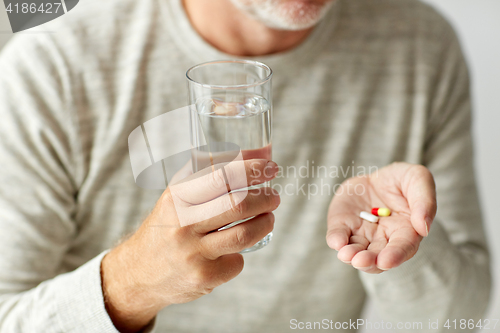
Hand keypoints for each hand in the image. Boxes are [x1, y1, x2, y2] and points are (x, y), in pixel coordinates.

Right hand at [101, 159, 279, 332]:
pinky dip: (242, 254)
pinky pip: (236, 262)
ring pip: (243, 235)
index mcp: (177, 197)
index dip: (252, 170)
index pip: (221, 176)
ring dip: (265, 223)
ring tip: (268, 218)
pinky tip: (235, 250)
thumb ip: (211, 169)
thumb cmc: (169, 223)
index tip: (270, 167)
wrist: (139, 272)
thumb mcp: (179, 193)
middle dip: (265, 198)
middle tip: (274, 196)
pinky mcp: (202, 277)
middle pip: (237, 205)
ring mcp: (192, 252)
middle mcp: (182, 223)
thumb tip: (260, 151)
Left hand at [326, 162, 436, 273]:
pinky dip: (336, 239)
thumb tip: (424, 228)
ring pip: (356, 251)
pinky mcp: (343, 226)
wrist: (378, 176)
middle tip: (360, 261)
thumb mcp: (419, 180)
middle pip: (376, 256)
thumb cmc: (403, 180)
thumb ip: (424, 202)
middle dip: (368, 261)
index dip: (394, 255)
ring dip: (350, 255)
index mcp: (406, 231)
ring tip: (346, 255)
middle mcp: (383, 239)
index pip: (403, 248)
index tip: (385, 261)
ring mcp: (362, 234)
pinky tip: (336, 241)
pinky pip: (338, 235)